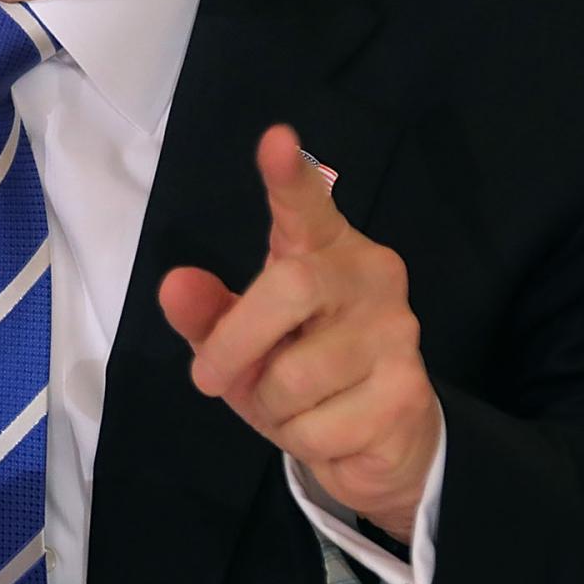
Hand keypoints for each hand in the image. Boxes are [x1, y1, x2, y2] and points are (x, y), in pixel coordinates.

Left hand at [158, 125, 441, 541]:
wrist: (378, 440)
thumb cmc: (300, 370)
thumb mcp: (241, 345)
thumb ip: (206, 315)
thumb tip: (174, 287)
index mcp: (323, 248)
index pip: (307, 204)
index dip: (290, 176)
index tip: (277, 141)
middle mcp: (370, 275)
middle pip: (287, 289)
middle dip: (233, 345)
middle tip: (210, 378)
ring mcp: (397, 330)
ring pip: (295, 376)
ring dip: (271, 407)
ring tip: (291, 405)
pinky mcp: (409, 388)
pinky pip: (320, 427)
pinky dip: (303, 442)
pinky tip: (329, 429)